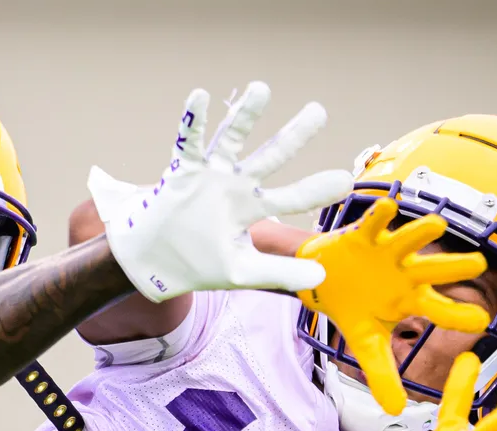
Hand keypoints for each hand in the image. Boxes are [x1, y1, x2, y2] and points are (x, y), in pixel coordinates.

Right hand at [89, 82, 354, 302]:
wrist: (152, 265)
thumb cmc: (198, 265)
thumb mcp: (243, 272)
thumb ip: (280, 274)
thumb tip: (322, 275)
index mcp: (253, 208)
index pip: (292, 196)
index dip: (316, 189)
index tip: (344, 181)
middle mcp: (236, 185)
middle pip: (272, 156)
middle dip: (294, 134)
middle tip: (318, 112)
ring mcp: (210, 175)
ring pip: (231, 139)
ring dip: (245, 115)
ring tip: (261, 89)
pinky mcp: (182, 171)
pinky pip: (188, 141)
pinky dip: (193, 120)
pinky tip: (200, 96)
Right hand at [296, 197, 491, 413]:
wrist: (320, 282)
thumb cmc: (352, 308)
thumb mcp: (366, 344)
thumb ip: (381, 374)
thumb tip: (395, 411)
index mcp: (411, 300)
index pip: (441, 310)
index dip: (459, 316)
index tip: (482, 323)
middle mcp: (406, 273)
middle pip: (435, 271)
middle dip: (454, 268)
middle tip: (477, 265)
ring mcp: (387, 252)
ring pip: (409, 241)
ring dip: (421, 233)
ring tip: (436, 225)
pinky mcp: (364, 236)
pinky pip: (374, 223)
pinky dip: (379, 215)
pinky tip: (387, 206)